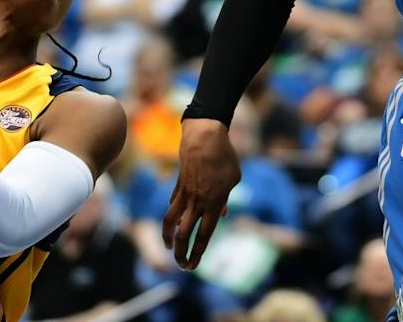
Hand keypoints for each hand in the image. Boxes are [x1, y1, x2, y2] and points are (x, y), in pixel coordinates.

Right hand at [163, 118, 241, 269]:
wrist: (204, 137)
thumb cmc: (224, 156)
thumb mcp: (234, 178)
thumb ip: (227, 199)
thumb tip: (222, 215)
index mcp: (214, 203)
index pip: (204, 235)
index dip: (198, 252)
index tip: (193, 266)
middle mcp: (197, 202)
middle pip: (184, 234)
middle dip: (182, 253)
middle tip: (182, 265)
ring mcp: (185, 194)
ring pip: (171, 222)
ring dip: (169, 238)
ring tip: (170, 248)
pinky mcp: (178, 185)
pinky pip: (173, 205)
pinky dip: (172, 216)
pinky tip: (173, 224)